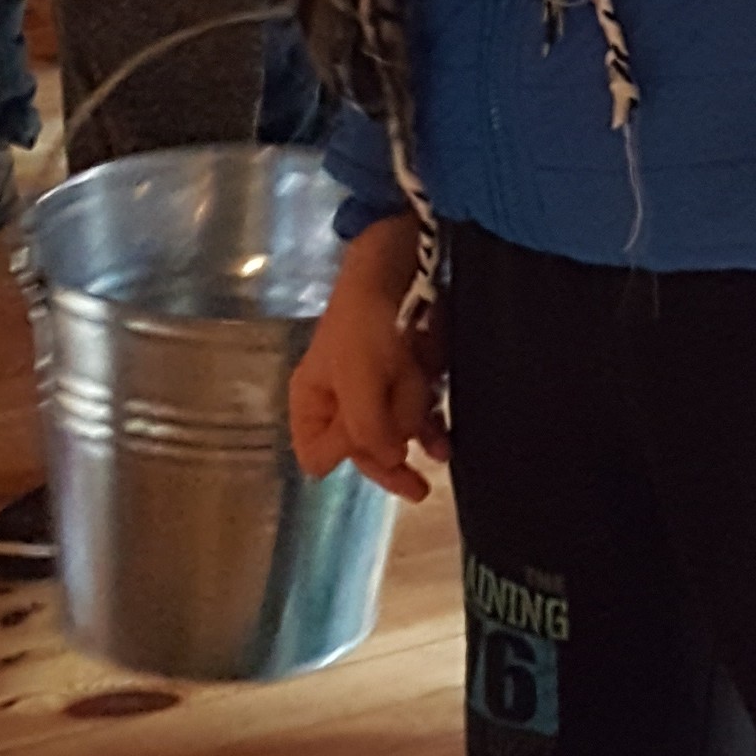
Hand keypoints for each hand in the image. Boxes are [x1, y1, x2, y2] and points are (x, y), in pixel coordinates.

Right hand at [291, 218, 448, 502]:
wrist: (400, 265)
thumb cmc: (366, 326)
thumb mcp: (358, 382)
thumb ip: (367, 430)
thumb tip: (388, 459)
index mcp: (311, 399)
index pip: (317, 452)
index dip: (345, 455)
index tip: (372, 448)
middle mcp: (339, 399)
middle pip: (360, 447)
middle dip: (390, 456)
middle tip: (419, 490)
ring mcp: (374, 387)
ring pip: (394, 430)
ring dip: (414, 432)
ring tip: (436, 429)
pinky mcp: (405, 375)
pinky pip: (417, 412)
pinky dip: (430, 424)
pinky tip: (444, 437)